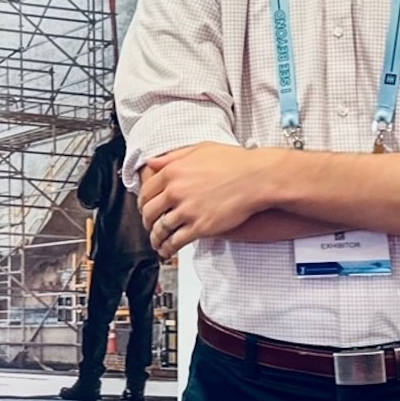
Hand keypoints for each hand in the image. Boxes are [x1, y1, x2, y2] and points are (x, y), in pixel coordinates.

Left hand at [138, 143, 266, 258]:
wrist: (256, 178)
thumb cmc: (233, 162)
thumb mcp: (199, 149)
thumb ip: (173, 157)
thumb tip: (152, 163)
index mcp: (173, 171)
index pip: (146, 190)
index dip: (143, 202)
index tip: (144, 207)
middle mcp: (176, 190)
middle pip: (149, 211)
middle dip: (146, 221)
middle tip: (149, 225)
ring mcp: (187, 210)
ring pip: (161, 228)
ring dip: (156, 238)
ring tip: (157, 242)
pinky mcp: (200, 227)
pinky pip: (176, 241)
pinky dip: (168, 248)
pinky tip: (168, 250)